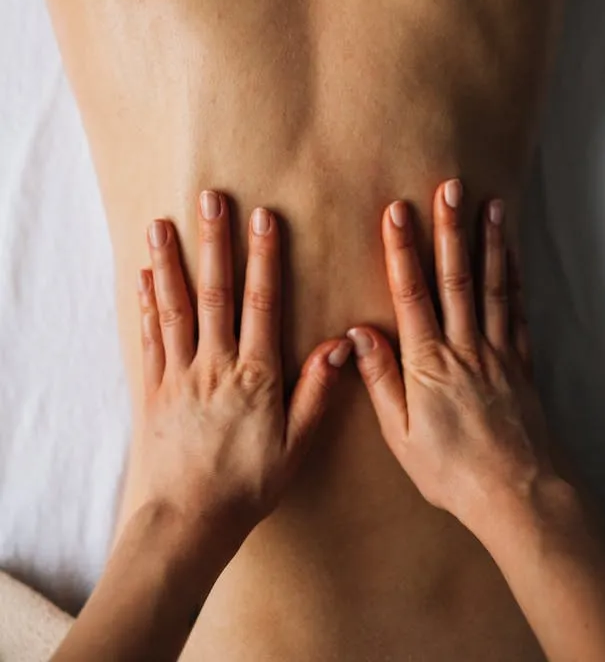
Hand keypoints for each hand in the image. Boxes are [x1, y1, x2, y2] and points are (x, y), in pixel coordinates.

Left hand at [135, 191, 351, 553]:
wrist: (186, 521)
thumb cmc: (247, 486)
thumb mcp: (296, 445)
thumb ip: (317, 392)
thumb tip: (342, 344)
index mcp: (254, 375)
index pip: (261, 303)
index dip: (264, 258)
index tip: (264, 218)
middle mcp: (214, 365)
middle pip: (214, 293)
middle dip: (214, 243)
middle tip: (210, 199)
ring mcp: (179, 374)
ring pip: (174, 307)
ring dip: (169, 263)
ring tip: (160, 224)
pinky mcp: (153, 389)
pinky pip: (149, 338)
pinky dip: (146, 304)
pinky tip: (144, 276)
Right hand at [349, 180, 554, 533]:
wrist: (518, 493)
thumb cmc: (452, 471)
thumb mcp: (401, 435)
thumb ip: (380, 379)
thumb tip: (356, 332)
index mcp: (429, 363)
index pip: (412, 294)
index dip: (402, 250)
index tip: (396, 211)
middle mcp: (465, 347)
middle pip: (455, 278)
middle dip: (449, 229)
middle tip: (448, 188)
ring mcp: (497, 350)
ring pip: (491, 286)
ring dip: (489, 242)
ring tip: (489, 205)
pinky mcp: (520, 361)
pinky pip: (517, 310)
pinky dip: (515, 276)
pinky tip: (511, 253)